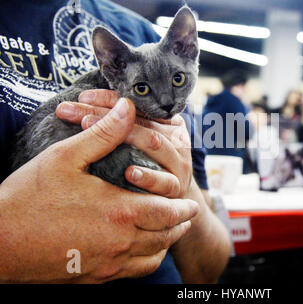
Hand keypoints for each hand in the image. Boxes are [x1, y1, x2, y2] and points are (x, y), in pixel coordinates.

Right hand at [0, 98, 197, 282]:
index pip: (168, 212)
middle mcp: (121, 242)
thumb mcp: (65, 157)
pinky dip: (148, 260)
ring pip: (153, 255)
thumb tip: (127, 108)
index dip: (183, 207)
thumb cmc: (29, 198)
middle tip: (188, 215)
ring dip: (168, 241)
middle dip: (181, 223)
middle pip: (166, 235)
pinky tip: (144, 250)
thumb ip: (103, 133)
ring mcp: (109, 263)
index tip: (192, 203)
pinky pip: (134, 272)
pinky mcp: (95, 277)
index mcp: (120, 211)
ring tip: (173, 230)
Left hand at [55, 89, 192, 197]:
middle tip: (80, 117)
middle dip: (108, 117)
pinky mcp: (177, 187)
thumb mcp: (137, 141)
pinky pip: (165, 180)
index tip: (83, 98)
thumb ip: (119, 124)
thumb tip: (82, 102)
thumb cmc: (148, 167)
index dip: (110, 99)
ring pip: (155, 142)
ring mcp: (177, 162)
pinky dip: (148, 177)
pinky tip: (130, 174)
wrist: (173, 202)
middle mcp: (175, 138)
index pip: (137, 104)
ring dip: (129, 137)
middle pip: (140, 121)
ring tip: (101, 137)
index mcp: (165, 122)